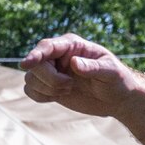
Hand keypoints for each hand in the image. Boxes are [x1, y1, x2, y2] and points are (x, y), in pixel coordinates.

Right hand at [20, 34, 141, 116]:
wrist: (117, 99)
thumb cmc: (117, 80)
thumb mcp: (111, 72)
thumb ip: (94, 67)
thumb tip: (74, 62)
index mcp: (72, 45)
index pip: (47, 46)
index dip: (36, 54)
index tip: (27, 64)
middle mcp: (58, 56)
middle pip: (35, 64)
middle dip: (50, 78)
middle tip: (70, 85)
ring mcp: (51, 71)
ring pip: (31, 78)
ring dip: (48, 89)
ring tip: (69, 89)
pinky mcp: (48, 86)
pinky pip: (30, 90)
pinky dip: (41, 96)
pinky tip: (59, 96)